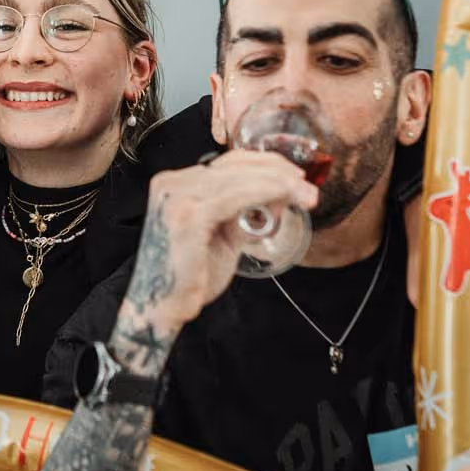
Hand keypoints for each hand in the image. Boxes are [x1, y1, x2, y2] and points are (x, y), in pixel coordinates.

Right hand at [128, 150, 318, 333]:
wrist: (162, 308)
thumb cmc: (190, 276)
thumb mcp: (223, 236)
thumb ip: (244, 215)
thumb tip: (278, 199)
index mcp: (177, 184)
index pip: (228, 162)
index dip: (266, 164)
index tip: (295, 177)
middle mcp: (172, 184)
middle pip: (234, 164)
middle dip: (278, 172)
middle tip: (307, 187)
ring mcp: (177, 197)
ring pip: (238, 178)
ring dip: (277, 183)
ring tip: (304, 195)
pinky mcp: (187, 215)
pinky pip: (234, 196)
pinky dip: (263, 193)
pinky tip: (283, 197)